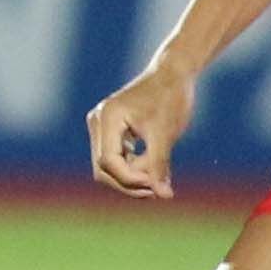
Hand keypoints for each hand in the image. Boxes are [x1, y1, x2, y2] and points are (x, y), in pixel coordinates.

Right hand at [86, 61, 197, 199]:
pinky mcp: (110, 130)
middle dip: (129, 183)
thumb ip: (159, 165)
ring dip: (132, 178)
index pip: (108, 162)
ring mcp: (102, 126)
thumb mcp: (165, 133)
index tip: (156, 185)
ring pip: (108, 166)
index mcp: (107, 118)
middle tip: (159, 189)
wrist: (172, 74)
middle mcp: (98, 122)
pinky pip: (115, 158)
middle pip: (103, 168)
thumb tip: (163, 196)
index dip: (130, 179)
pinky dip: (133, 168)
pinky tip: (154, 170)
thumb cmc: (170, 98)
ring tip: (160, 180)